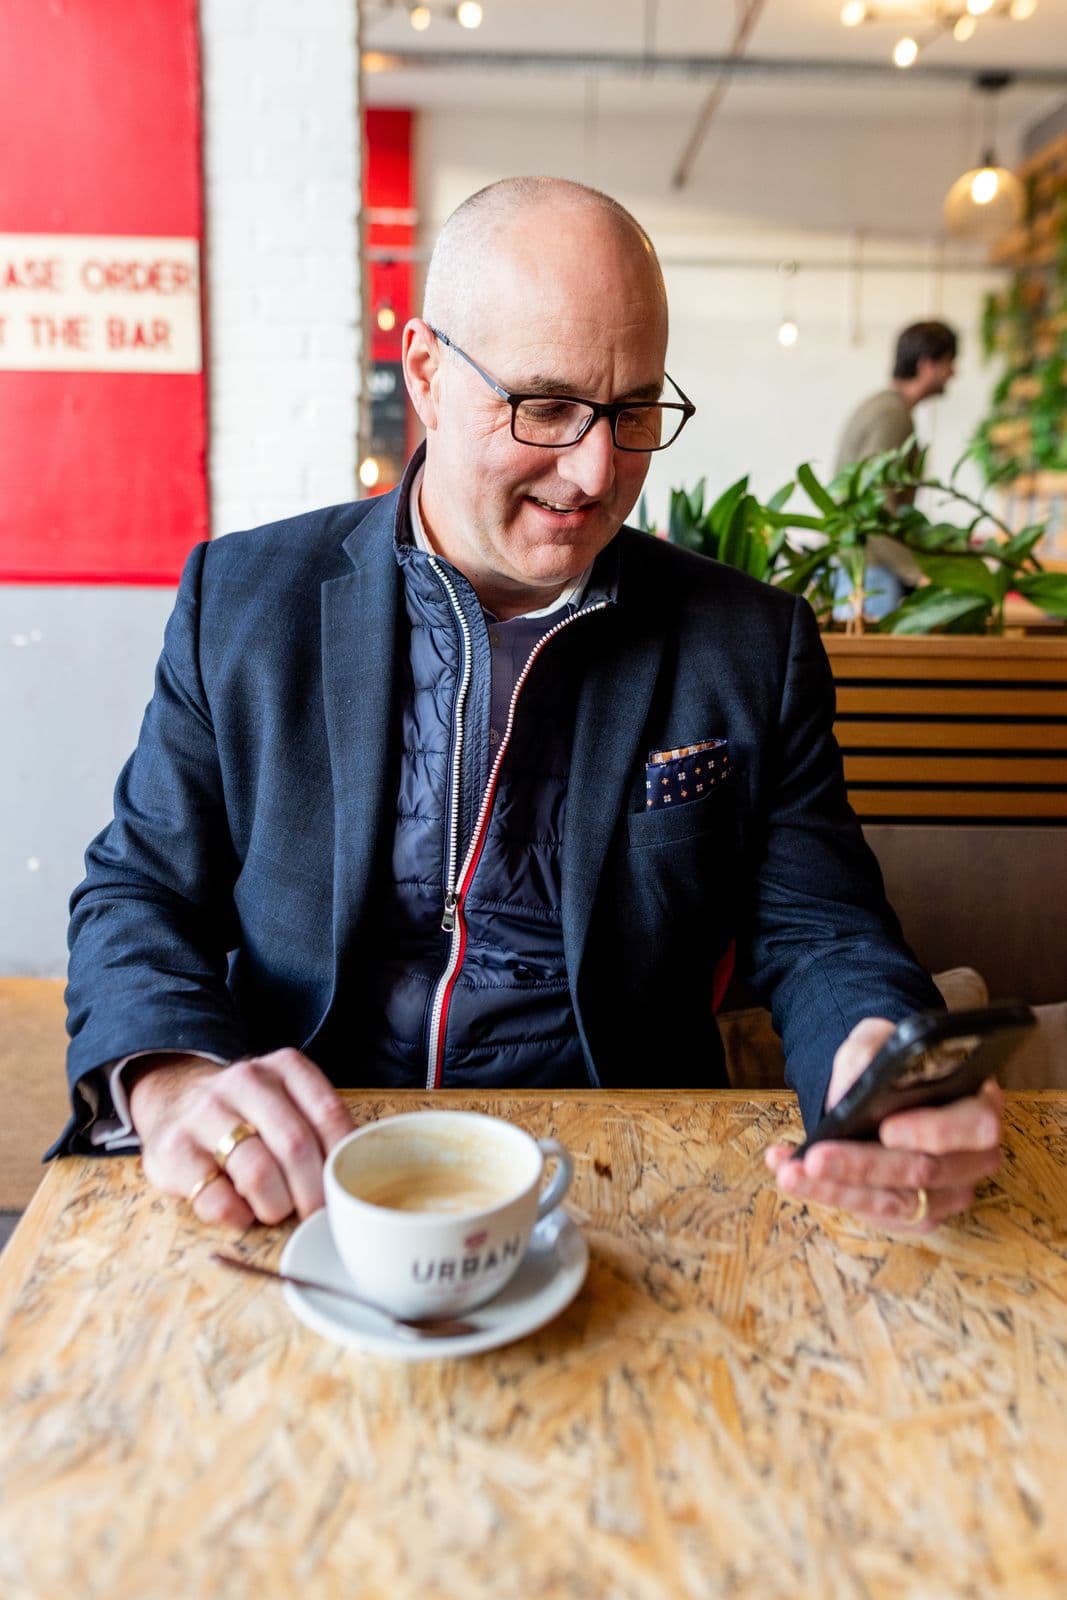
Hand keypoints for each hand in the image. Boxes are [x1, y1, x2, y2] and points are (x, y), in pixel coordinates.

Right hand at [129, 1049, 355, 1228]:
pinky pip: (217, 1198)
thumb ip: (319, 1125)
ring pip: (258, 1172)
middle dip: (311, 1192)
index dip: (341, 1160)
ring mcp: (205, 1114)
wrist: (172, 1100)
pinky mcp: (174, 1151)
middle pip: (295, 1145)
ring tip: (276, 1211)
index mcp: (283, 1068)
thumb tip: (354, 1177)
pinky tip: (242, 1213)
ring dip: (276, 1206)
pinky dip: (238, 1217)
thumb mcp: (286, 1099)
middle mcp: (244, 1082)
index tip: (343, 1188)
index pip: (329, 1114)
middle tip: (313, 1213)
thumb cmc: (246, 1112)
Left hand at [764, 1017, 1003, 1231]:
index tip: (887, 1129)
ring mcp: (950, 1192)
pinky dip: (828, 1194)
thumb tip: (849, 1089)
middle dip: (864, 1166)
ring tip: (789, 1172)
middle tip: (815, 1159)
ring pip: (896, 1203)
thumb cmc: (893, 1066)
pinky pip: (876, 1215)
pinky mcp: (919, 1215)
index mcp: (979, 1105)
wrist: (885, 1092)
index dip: (933, 1132)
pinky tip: (790, 1172)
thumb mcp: (880, 1039)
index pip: (975, 1126)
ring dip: (836, 1190)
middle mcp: (974, 1157)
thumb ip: (868, 1052)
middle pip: (925, 1171)